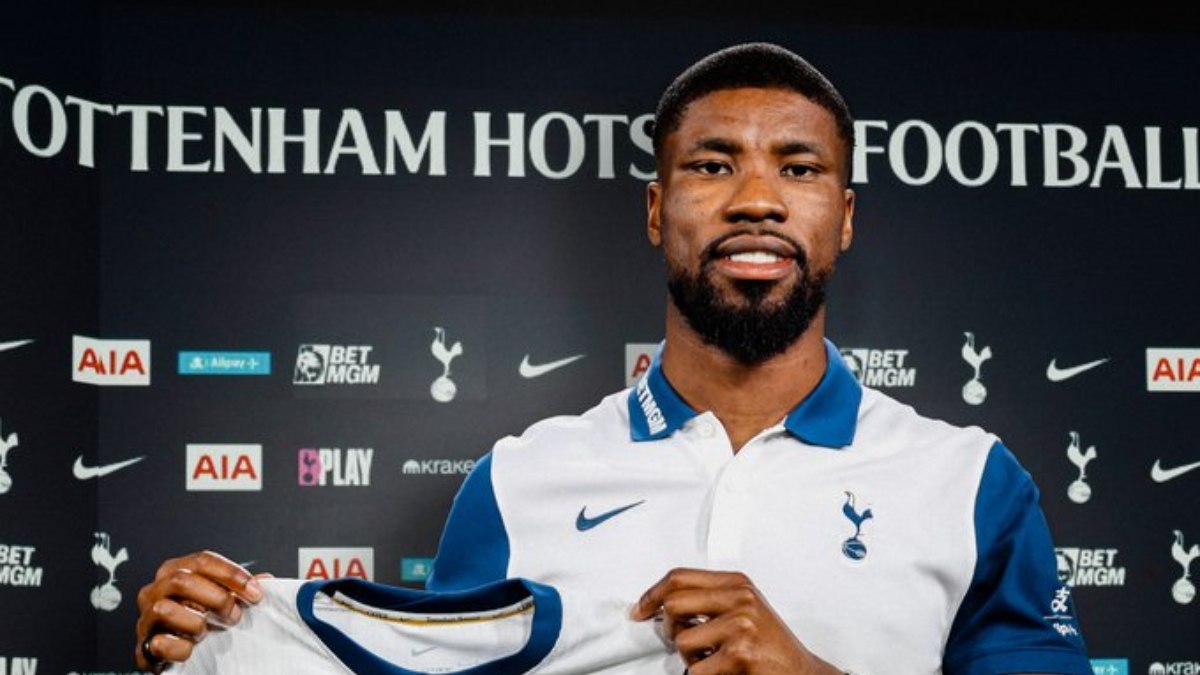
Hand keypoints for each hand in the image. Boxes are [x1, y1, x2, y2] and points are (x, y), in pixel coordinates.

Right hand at [134, 550, 266, 671]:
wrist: (174, 653)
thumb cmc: (199, 619)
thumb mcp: (221, 599)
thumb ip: (242, 589)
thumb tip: (266, 580)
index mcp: (174, 571)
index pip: (202, 560)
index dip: (231, 574)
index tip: (254, 591)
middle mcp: (154, 591)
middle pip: (182, 580)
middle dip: (216, 598)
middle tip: (235, 614)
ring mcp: (145, 619)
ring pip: (166, 610)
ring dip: (196, 623)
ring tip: (207, 633)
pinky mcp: (143, 647)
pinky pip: (160, 644)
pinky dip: (181, 648)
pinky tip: (191, 649)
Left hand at [631, 568, 841, 674]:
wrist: (803, 674)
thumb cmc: (772, 647)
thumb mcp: (744, 609)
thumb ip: (710, 600)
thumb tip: (662, 604)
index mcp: (738, 584)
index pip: (679, 577)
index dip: (652, 593)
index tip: (640, 609)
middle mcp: (740, 599)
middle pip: (673, 604)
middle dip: (667, 628)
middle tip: (675, 641)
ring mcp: (740, 626)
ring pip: (682, 642)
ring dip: (691, 659)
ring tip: (713, 660)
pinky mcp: (738, 655)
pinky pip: (695, 670)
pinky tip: (724, 673)